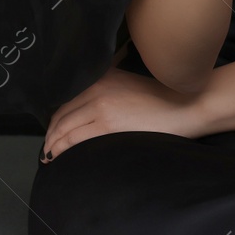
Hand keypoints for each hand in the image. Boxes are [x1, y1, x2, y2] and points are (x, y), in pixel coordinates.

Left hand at [41, 68, 207, 160]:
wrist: (186, 105)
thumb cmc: (163, 99)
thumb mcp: (129, 85)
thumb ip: (107, 91)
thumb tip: (88, 113)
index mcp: (102, 77)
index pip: (67, 100)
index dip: (55, 120)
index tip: (52, 132)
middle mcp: (97, 88)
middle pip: (61, 115)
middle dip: (50, 134)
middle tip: (47, 149)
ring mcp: (101, 106)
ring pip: (64, 128)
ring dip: (53, 144)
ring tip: (50, 156)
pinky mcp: (107, 125)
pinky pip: (74, 140)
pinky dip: (62, 150)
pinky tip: (59, 157)